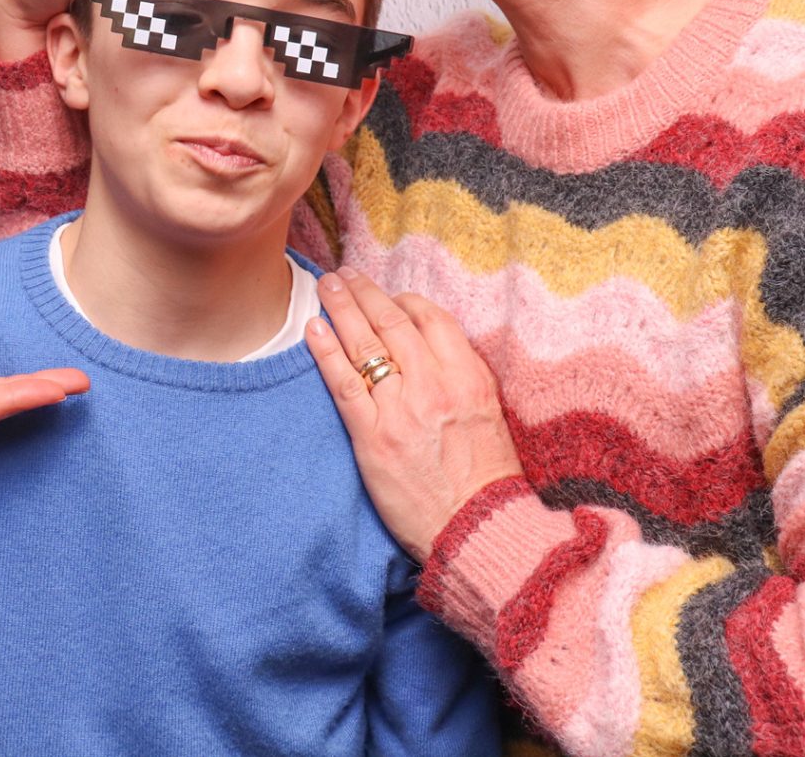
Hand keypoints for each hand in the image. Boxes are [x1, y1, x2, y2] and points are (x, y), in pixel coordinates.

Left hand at [304, 269, 523, 562]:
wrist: (478, 528)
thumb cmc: (488, 480)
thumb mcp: (490, 416)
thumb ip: (464, 379)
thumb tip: (438, 354)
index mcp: (468, 377)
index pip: (431, 318)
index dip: (404, 301)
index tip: (388, 296)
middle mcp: (434, 384)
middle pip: (391, 322)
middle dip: (365, 292)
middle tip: (345, 275)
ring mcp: (401, 409)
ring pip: (364, 344)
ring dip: (341, 308)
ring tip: (326, 286)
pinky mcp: (373, 436)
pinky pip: (344, 384)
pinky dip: (325, 352)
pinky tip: (313, 330)